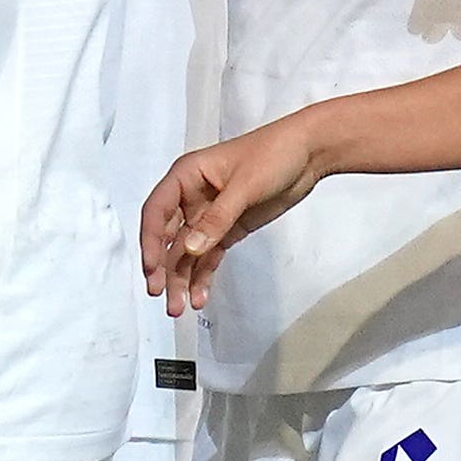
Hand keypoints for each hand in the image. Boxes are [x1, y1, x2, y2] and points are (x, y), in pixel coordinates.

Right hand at [140, 117, 325, 313]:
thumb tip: (190, 248)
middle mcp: (191, 197)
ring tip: (179, 307)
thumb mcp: (245, 185)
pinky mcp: (226, 230)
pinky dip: (202, 276)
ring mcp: (208, 216)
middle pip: (168, 237)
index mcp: (186, 176)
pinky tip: (199, 296)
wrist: (309, 154)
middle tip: (159, 293)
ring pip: (186, 252)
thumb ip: (217, 219)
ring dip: (181, 279)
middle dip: (163, 267)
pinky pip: (208, 257)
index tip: (151, 268)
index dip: (151, 241)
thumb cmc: (274, 153)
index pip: (157, 211)